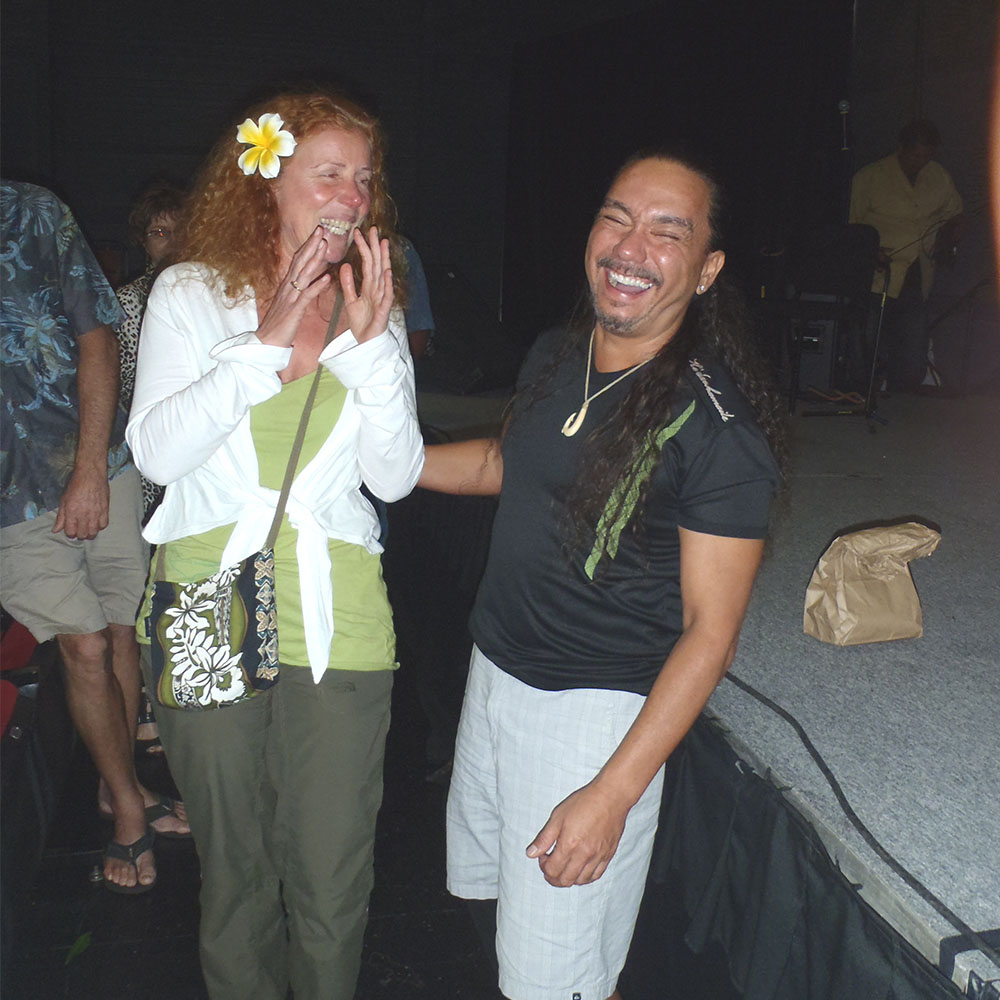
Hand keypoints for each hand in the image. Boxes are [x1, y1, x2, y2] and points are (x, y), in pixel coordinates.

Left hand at [53, 466, 108, 538]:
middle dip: (79, 535)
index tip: (70, 531)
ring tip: (87, 530)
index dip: (70, 534)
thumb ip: (61, 517)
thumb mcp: (64, 500)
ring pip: (94, 532)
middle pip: (82, 534)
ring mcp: (95, 513)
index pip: (70, 532)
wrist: (91, 475)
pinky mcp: (105, 510)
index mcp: (71, 512)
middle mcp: (84, 514)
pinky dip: (99, 527)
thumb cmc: (76, 485)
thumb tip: (55, 530)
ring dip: (90, 533)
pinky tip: (96, 523)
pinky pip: (104, 525)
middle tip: (79, 531)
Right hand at [256, 227, 332, 347]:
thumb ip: (296, 290)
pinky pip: (307, 295)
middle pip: (300, 261)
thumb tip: (305, 280)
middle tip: (321, 229)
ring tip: (324, 245)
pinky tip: (327, 278)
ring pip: (304, 274)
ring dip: (315, 259)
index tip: (317, 233)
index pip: (298, 261)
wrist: (267, 341)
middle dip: (311, 245)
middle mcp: (288, 287)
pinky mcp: (295, 310)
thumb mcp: (288, 302)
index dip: (307, 246)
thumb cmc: (279, 324)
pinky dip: (317, 286)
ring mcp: (291, 297)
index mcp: (287, 285)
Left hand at [339, 226, 392, 342]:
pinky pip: (386, 295)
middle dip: (375, 247)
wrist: (365, 343)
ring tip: (383, 243)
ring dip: (383, 259)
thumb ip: (349, 284)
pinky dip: (386, 283)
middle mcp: (377, 289)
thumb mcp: (351, 300)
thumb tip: (346, 265)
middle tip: (373, 229)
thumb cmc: (361, 323)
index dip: (363, 248)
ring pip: (383, 275)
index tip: (358, 232)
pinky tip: (386, 271)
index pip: (366, 263)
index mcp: (369, 286)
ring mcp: (382, 299)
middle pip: (376, 264)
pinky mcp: (383, 310)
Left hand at [525, 780, 629, 886]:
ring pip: (580, 881)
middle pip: (565, 880)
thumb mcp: (557, 816)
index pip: (552, 870)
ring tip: (564, 867)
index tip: (543, 856)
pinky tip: (579, 870)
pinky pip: (596, 876)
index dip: (543, 866)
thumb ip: (544, 838)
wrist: (610, 797)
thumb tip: (531, 853)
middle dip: (553, 877)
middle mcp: (584, 854)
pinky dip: (585, 878)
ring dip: (568, 878)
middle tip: (550, 866)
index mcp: (569, 844)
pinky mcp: (608, 855)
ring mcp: (597, 857)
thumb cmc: (585, 802)